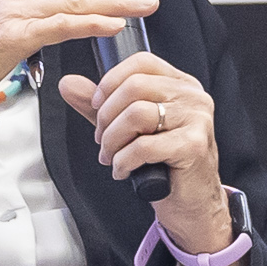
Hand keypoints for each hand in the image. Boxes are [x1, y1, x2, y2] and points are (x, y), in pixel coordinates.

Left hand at [61, 50, 232, 251]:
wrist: (191, 202)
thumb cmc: (165, 164)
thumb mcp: (130, 129)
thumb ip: (101, 105)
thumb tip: (69, 84)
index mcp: (180, 85)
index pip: (142, 63)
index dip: (110, 81)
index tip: (97, 105)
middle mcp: (192, 97)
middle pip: (134, 86)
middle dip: (106, 116)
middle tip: (102, 139)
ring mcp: (196, 120)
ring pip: (136, 114)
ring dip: (112, 140)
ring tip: (111, 156)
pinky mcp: (193, 146)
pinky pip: (144, 147)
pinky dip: (123, 161)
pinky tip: (123, 170)